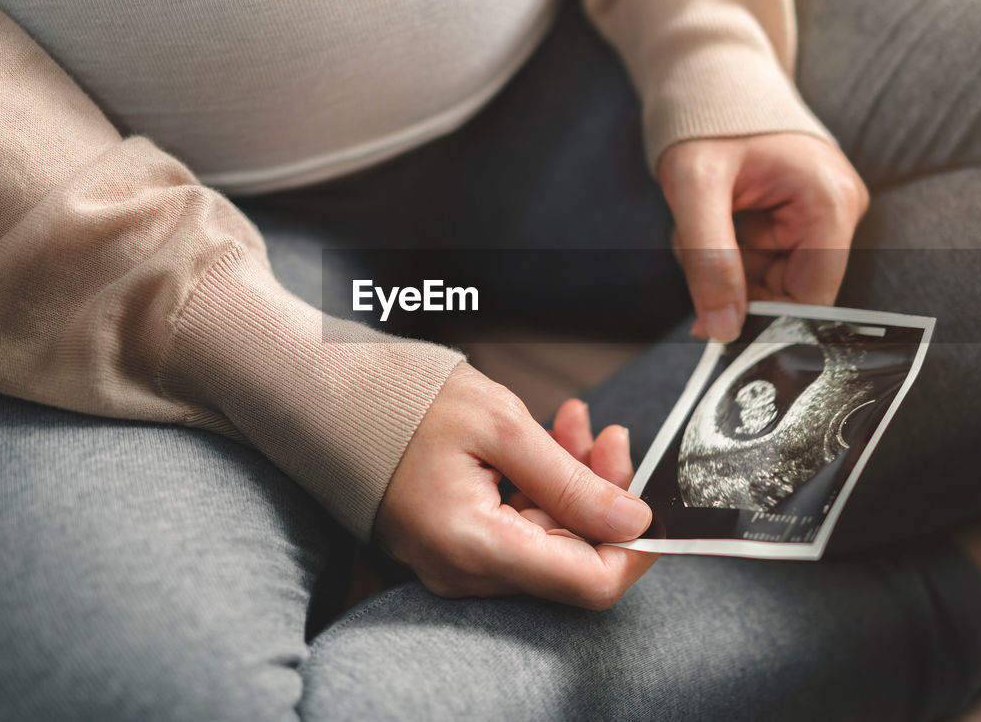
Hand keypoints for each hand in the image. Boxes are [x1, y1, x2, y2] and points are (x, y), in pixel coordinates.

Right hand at [374, 363, 657, 609]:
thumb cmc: (405, 402)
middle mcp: (464, 571)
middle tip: (606, 433)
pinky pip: (516, 528)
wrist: (330, 396)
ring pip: (547, 538)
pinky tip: (548, 439)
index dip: (634, 548)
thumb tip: (633, 523)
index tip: (651, 498)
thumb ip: (572, 482)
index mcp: (476, 546)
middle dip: (602, 495)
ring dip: (573, 483)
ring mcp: (454, 562)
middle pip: (570, 558)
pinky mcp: (451, 544)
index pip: (589, 584)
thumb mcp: (501, 426)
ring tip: (575, 422)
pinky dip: (541, 487)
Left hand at [657, 133, 868, 340]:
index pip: (811, 298)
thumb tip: (722, 330)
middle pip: (787, 290)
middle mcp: (837, 211)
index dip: (763, 319)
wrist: (710, 78)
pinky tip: (708, 219)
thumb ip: (709, 260)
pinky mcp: (799, 217)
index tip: (712, 322)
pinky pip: (761, 259)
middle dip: (732, 281)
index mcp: (830, 202)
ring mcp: (820, 214)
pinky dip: (725, 251)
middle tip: (690, 246)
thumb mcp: (695, 187)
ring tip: (695, 223)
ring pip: (767, 279)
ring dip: (721, 265)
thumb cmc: (707, 120)